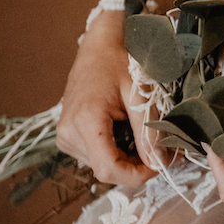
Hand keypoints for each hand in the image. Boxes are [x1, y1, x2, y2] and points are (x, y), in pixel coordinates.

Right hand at [57, 11, 159, 186]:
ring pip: (102, 165)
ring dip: (126, 159)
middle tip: (158, 150)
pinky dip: (116, 151)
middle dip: (135, 166)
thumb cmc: (120, 64)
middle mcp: (68, 132)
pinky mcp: (67, 136)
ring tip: (141, 135)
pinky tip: (125, 132)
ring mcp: (65, 135)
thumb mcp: (140, 97)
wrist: (99, 47)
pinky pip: (95, 155)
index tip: (159, 167)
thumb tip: (159, 164)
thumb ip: (148, 133)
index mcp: (85, 121)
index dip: (136, 176)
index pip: (109, 169)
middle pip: (106, 169)